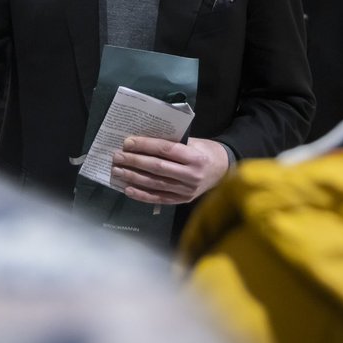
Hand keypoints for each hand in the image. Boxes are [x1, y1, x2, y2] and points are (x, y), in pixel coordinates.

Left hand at [110, 137, 230, 204]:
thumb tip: (142, 141)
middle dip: (135, 161)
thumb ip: (172, 143)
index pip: (166, 150)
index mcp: (195, 157)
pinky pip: (158, 198)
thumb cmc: (205, 151)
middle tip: (117, 156)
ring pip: (155, 184)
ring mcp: (186, 191)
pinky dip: (142, 194)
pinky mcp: (182, 201)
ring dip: (133, 177)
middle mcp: (191, 175)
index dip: (145, 145)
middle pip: (157, 167)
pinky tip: (128, 189)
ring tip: (117, 171)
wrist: (224, 171)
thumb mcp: (193, 142)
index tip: (128, 142)